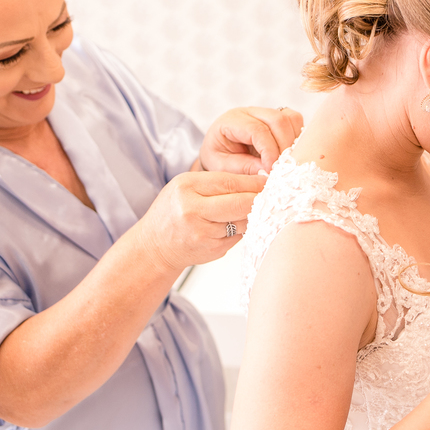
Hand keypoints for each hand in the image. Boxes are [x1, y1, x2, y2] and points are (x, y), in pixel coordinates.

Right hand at [137, 171, 266, 271]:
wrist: (155, 245)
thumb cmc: (173, 211)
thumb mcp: (187, 187)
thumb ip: (217, 183)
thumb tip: (258, 180)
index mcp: (187, 188)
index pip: (229, 182)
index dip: (254, 182)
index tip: (271, 180)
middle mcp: (193, 211)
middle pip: (240, 203)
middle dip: (261, 198)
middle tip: (275, 194)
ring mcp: (203, 234)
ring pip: (244, 221)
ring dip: (255, 215)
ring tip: (259, 208)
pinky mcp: (213, 250)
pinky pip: (240, 235)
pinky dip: (244, 229)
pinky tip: (238, 224)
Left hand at [199, 106, 303, 174]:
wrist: (218, 154)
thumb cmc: (218, 159)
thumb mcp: (222, 167)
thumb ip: (244, 168)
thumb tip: (268, 172)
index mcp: (232, 121)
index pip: (257, 129)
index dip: (268, 150)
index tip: (271, 170)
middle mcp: (250, 112)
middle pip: (277, 120)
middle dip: (284, 146)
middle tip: (282, 168)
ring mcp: (266, 113)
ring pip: (290, 118)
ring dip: (293, 142)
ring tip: (287, 162)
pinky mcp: (278, 119)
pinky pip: (295, 122)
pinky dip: (297, 138)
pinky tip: (290, 155)